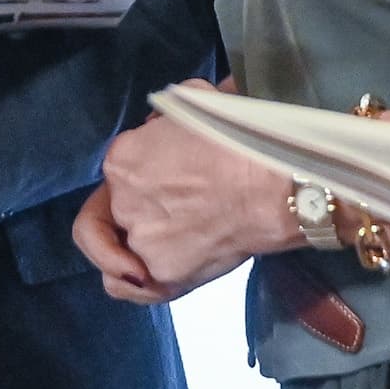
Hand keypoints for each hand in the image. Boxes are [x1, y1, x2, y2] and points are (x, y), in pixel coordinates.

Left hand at [87, 93, 301, 299]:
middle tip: (183, 203)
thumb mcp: (197, 102)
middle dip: (146, 202)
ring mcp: (140, 240)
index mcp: (123, 158)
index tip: (175, 172)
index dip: (145, 169)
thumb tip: (160, 128)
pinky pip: (128, 286)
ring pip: (116, 247)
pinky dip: (131, 283)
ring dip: (140, 240)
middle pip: (121, 206)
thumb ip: (168, 117)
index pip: (121, 170)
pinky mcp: (162, 273)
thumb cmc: (242, 141)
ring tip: (169, 240)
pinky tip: (143, 276)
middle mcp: (122, 201)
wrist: (274, 189)